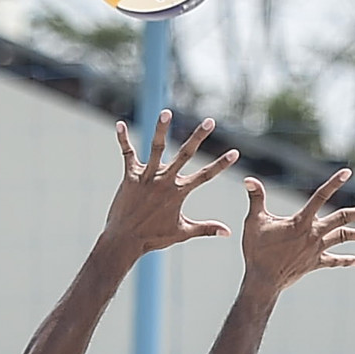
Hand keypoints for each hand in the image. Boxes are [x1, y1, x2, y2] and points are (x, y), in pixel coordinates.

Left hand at [104, 110, 236, 254]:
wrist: (125, 241)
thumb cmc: (153, 238)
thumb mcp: (183, 233)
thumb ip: (206, 229)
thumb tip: (228, 232)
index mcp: (178, 193)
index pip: (205, 176)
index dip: (221, 165)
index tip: (235, 152)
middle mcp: (165, 181)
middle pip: (185, 155)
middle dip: (199, 137)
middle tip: (210, 121)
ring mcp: (147, 177)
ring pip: (157, 148)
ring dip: (162, 129)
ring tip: (167, 112)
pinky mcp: (130, 177)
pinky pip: (127, 154)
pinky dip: (123, 140)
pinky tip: (119, 124)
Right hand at [241, 168, 354, 291]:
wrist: (263, 281)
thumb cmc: (257, 251)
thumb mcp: (254, 222)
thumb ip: (256, 199)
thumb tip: (249, 179)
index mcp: (301, 222)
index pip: (320, 197)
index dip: (333, 183)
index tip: (347, 172)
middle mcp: (314, 234)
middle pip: (344, 219)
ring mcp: (317, 250)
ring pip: (344, 239)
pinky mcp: (315, 263)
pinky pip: (333, 261)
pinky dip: (345, 260)